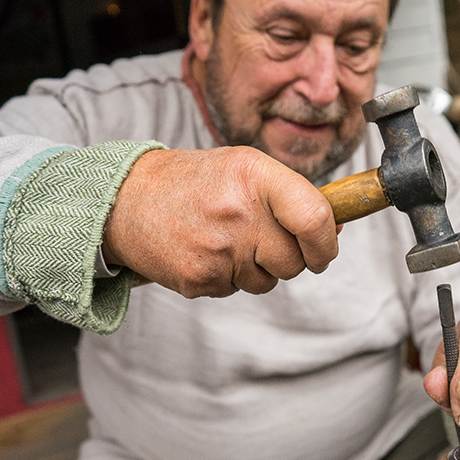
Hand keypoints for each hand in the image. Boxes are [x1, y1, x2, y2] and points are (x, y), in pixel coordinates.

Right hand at [102, 146, 339, 297]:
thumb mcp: (243, 168)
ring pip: (266, 282)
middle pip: (293, 261)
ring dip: (254, 269)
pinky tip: (204, 251)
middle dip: (286, 258)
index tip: (323, 251)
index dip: (326, 243)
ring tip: (223, 238)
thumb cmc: (193, 182)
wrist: (125, 201)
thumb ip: (290, 196)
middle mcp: (238, 211)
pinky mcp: (199, 278)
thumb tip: (334, 229)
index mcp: (254, 175)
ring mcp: (218, 248)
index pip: (314, 218)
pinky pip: (234, 291)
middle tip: (259, 238)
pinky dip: (225, 277)